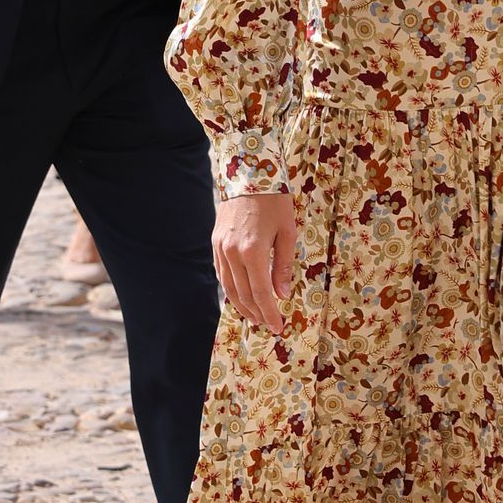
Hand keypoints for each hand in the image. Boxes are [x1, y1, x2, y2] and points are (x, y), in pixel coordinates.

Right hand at [213, 192, 296, 334]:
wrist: (248, 174)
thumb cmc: (274, 201)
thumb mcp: (287, 232)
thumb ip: (283, 265)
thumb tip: (282, 294)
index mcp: (253, 251)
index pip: (261, 293)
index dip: (269, 313)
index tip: (278, 327)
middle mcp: (232, 253)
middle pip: (243, 294)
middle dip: (257, 313)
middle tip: (268, 325)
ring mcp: (220, 248)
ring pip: (229, 287)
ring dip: (242, 305)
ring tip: (254, 317)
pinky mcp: (215, 243)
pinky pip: (221, 273)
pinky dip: (230, 289)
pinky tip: (239, 296)